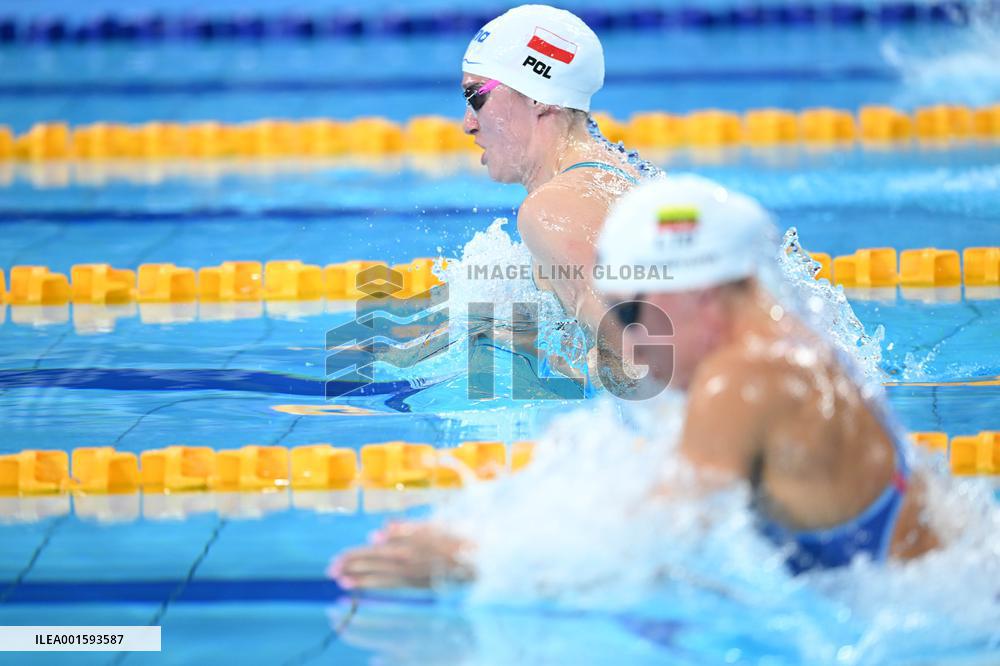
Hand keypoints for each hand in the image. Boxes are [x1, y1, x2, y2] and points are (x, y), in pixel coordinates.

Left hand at [328, 521, 474, 589]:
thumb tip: (377, 532)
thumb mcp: (432, 525)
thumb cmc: (457, 537)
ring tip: (342, 581)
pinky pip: (392, 585)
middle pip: (373, 566)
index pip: (374, 552)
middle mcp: (407, 564)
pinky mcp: (418, 583)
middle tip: (331, 571)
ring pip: (380, 577)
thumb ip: (404, 528)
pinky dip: (376, 584)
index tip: (336, 560)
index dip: (354, 556)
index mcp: (408, 547)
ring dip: (360, 579)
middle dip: (352, 568)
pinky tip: (365, 583)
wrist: (479, 560)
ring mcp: (412, 575)